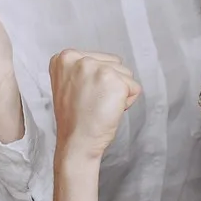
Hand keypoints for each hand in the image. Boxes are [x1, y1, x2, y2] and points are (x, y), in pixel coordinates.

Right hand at [48, 49, 140, 167]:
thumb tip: (104, 64)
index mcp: (65, 58)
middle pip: (115, 64)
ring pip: (126, 74)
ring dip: (119, 92)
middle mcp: (80, 59)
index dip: (98, 81)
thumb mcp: (69, 84)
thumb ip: (83, 69)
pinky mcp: (114, 81)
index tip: (83, 95)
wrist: (76, 142)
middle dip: (111, 85)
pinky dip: (127, 102)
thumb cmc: (75, 119)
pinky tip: (109, 110)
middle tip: (93, 102)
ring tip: (100, 106)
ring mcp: (97, 69)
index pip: (100, 60)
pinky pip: (135, 88)